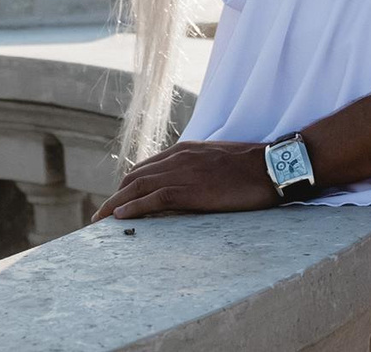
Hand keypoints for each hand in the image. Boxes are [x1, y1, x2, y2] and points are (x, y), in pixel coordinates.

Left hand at [87, 140, 279, 222]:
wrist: (271, 167)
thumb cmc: (251, 167)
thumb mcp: (217, 162)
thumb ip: (198, 169)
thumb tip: (190, 184)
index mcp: (184, 151)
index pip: (146, 167)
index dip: (128, 185)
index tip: (118, 200)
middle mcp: (177, 158)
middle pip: (135, 177)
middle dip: (116, 195)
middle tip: (101, 214)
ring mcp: (182, 172)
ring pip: (137, 187)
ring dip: (115, 204)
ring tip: (100, 219)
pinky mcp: (189, 189)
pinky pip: (152, 198)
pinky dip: (132, 208)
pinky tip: (119, 218)